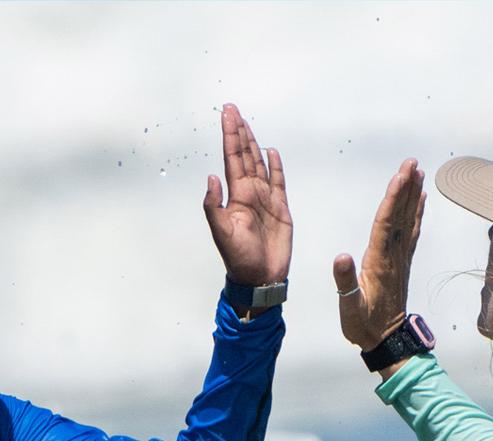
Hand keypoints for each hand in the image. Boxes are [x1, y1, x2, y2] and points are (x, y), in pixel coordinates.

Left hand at [204, 104, 292, 292]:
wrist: (260, 278)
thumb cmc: (239, 259)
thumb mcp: (221, 233)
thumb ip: (214, 206)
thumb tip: (212, 177)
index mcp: (236, 196)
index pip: (232, 158)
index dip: (230, 135)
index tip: (227, 114)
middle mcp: (250, 193)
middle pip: (244, 155)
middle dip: (239, 132)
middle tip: (232, 109)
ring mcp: (266, 200)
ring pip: (259, 164)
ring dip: (253, 144)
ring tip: (247, 124)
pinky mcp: (281, 209)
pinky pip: (279, 182)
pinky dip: (275, 166)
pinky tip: (271, 152)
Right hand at [333, 159, 425, 351]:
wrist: (386, 339)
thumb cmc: (364, 325)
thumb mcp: (350, 307)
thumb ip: (345, 283)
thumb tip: (341, 257)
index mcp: (379, 263)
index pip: (386, 224)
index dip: (393, 198)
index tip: (400, 175)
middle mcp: (393, 256)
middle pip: (401, 216)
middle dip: (406, 188)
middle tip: (412, 163)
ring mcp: (399, 259)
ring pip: (408, 220)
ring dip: (412, 196)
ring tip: (417, 172)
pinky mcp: (401, 263)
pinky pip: (412, 232)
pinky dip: (416, 213)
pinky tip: (420, 200)